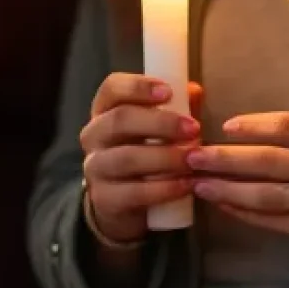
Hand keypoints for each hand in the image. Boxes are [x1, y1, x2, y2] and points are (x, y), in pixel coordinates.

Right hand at [79, 73, 200, 246]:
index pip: (113, 87)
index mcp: (106, 107)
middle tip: (194, 128)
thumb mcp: (161, 124)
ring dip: (165, 157)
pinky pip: (132, 193)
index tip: (168, 92)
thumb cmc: (148, 148)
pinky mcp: (103, 198)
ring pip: (126, 158)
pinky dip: (163, 189)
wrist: (125, 200)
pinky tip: (185, 184)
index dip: (139, 86)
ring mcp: (95, 167)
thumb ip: (177, 106)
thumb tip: (193, 90)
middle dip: (161, 123)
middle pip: (120, 119)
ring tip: (193, 159)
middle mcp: (94, 134)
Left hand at [188, 112, 288, 252]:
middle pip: (270, 161)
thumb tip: (262, 137)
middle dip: (226, 159)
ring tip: (201, 184)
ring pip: (268, 195)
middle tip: (194, 157)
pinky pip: (279, 222)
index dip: (252, 126)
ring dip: (229, 190)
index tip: (224, 127)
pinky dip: (249, 214)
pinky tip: (229, 207)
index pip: (288, 126)